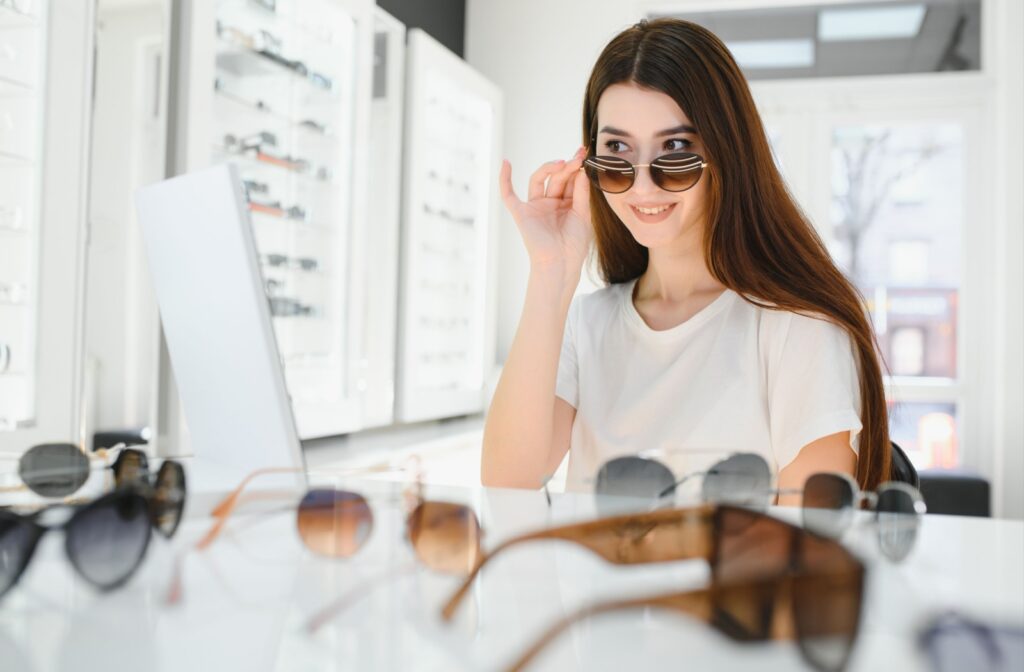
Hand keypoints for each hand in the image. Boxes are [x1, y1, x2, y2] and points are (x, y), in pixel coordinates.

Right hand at [500, 147, 592, 283]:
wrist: (561, 264)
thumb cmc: (573, 245)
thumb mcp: (583, 215)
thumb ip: (581, 192)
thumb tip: (580, 169)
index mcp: (566, 204)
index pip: (570, 180)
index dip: (576, 167)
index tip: (584, 153)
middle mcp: (550, 203)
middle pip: (557, 178)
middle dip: (567, 167)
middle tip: (578, 157)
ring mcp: (535, 207)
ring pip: (539, 180)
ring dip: (550, 168)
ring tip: (563, 163)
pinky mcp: (521, 213)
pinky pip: (509, 195)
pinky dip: (504, 180)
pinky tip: (506, 163)